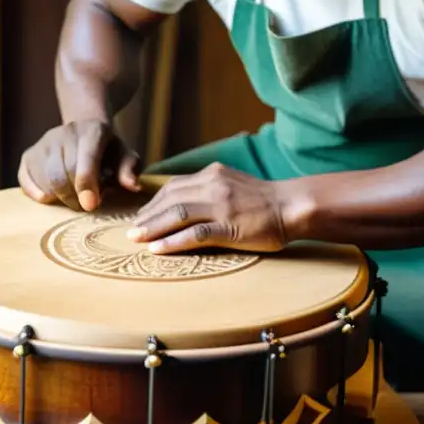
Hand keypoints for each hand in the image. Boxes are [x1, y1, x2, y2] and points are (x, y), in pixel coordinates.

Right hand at [18, 121, 141, 209]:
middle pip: (63, 174)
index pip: (85, 159)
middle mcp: (64, 132)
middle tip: (86, 206)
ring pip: (45, 180)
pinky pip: (26, 181)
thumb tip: (132, 186)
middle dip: (75, 198)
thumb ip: (129, 170)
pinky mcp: (28, 155)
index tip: (90, 205)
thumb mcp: (125, 157)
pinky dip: (38, 195)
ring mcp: (43, 143)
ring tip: (74, 198)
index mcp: (92, 130)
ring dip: (59, 198)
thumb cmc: (108, 152)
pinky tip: (53, 197)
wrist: (84, 133)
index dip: (86, 184)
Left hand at [128, 163, 290, 253]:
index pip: (173, 187)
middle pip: (169, 199)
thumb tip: (183, 202)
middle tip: (131, 231)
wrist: (292, 206)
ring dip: (153, 228)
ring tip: (137, 239)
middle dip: (147, 216)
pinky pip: (195, 234)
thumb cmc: (263, 201)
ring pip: (177, 214)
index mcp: (212, 174)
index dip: (153, 203)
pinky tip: (158, 249)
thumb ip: (209, 189)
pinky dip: (173, 241)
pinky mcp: (229, 227)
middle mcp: (213, 186)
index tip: (141, 217)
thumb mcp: (232, 184)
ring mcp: (221, 206)